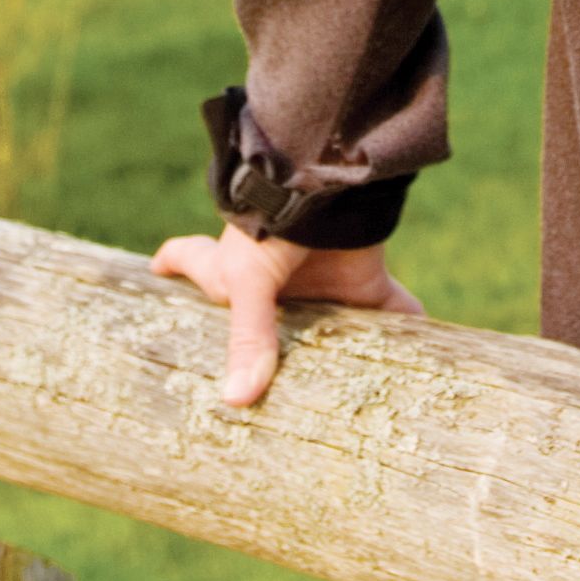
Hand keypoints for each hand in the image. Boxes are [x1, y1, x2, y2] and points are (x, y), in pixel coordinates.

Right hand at [149, 224, 421, 405]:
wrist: (335, 179)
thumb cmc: (275, 224)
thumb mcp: (249, 280)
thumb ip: (249, 337)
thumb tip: (237, 401)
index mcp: (232, 268)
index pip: (188, 260)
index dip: (174, 263)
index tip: (157, 268)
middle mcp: (276, 277)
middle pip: (264, 310)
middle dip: (268, 343)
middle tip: (261, 382)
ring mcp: (320, 277)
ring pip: (328, 323)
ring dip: (340, 352)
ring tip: (345, 393)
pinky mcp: (362, 277)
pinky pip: (389, 310)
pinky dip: (405, 330)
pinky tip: (421, 358)